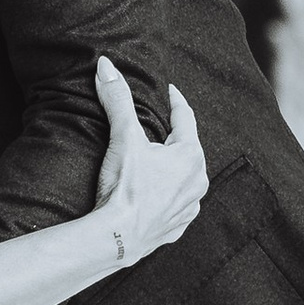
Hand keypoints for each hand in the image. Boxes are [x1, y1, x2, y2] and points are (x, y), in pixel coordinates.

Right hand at [90, 55, 206, 266]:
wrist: (116, 238)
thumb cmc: (125, 188)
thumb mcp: (123, 138)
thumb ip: (118, 99)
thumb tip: (106, 66)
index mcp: (191, 156)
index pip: (185, 118)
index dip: (175, 101)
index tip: (169, 91)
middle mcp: (197, 182)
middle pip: (188, 150)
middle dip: (174, 137)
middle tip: (161, 126)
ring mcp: (188, 208)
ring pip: (185, 180)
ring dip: (173, 170)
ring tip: (158, 162)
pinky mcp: (175, 228)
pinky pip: (176, 206)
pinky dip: (167, 197)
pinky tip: (157, 196)